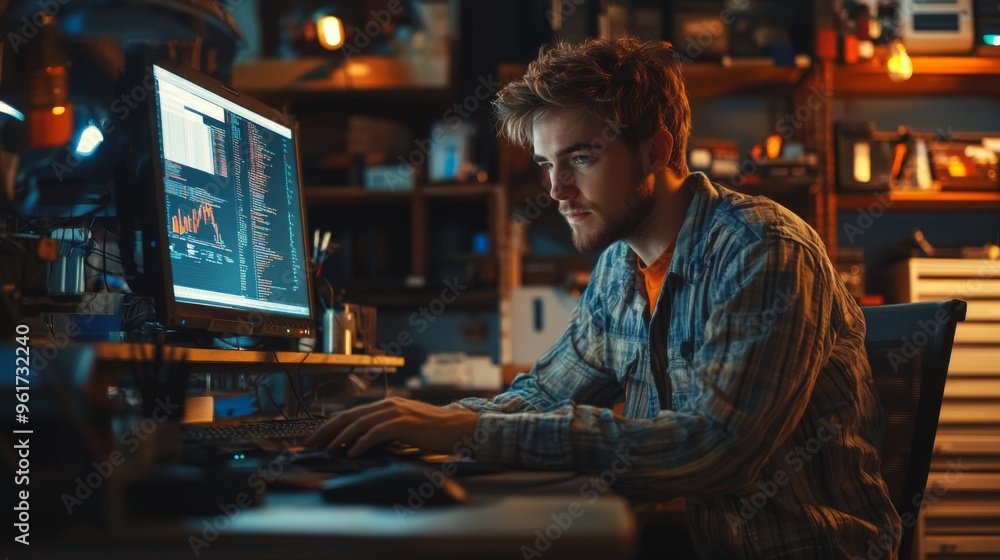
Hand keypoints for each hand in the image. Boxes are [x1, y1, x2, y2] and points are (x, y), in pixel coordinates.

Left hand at [304, 397, 479, 456]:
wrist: (458, 427)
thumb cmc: (433, 432)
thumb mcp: (404, 428)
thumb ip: (384, 431)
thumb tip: (359, 444)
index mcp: (386, 406)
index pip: (350, 414)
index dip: (329, 426)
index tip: (314, 439)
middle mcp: (387, 405)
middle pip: (348, 416)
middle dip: (325, 430)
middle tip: (309, 444)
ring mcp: (395, 412)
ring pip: (358, 423)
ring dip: (339, 437)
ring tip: (326, 450)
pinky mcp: (404, 423)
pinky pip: (376, 432)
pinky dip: (361, 442)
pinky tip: (351, 452)